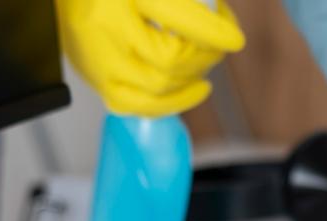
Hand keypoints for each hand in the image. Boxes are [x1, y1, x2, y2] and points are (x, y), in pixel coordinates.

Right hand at [56, 0, 244, 116]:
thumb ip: (183, 3)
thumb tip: (215, 19)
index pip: (176, 16)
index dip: (212, 31)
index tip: (233, 38)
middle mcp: (102, 29)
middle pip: (169, 59)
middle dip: (204, 55)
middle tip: (218, 44)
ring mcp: (95, 59)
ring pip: (156, 88)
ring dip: (191, 80)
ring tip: (205, 65)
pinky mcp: (93, 76)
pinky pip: (132, 104)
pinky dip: (167, 102)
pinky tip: (189, 90)